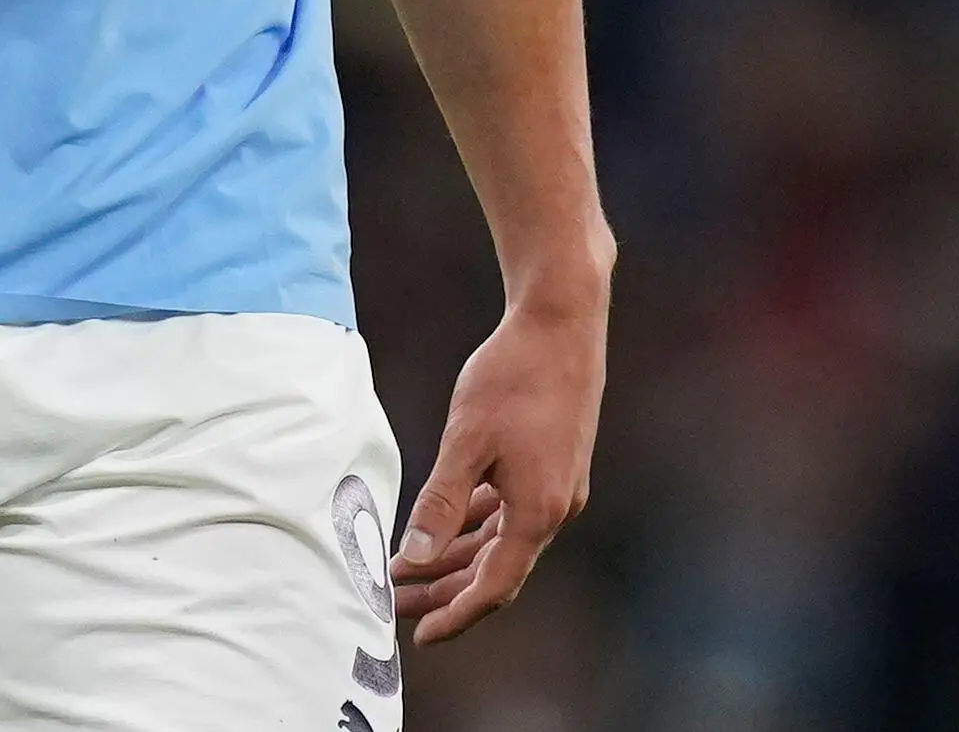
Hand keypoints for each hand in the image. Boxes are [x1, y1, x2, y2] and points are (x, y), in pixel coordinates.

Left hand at [389, 295, 604, 643]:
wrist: (562, 322)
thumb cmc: (514, 376)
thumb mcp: (466, 441)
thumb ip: (441, 503)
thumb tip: (416, 558)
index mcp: (538, 511)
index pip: (493, 586)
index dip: (455, 615)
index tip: (420, 636)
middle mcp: (555, 508)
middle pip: (495, 569)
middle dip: (445, 590)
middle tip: (395, 605)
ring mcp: (558, 486)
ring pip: (502, 540)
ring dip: (457, 557)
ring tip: (408, 569)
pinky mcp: (553, 464)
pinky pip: (511, 511)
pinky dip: (476, 524)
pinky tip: (446, 524)